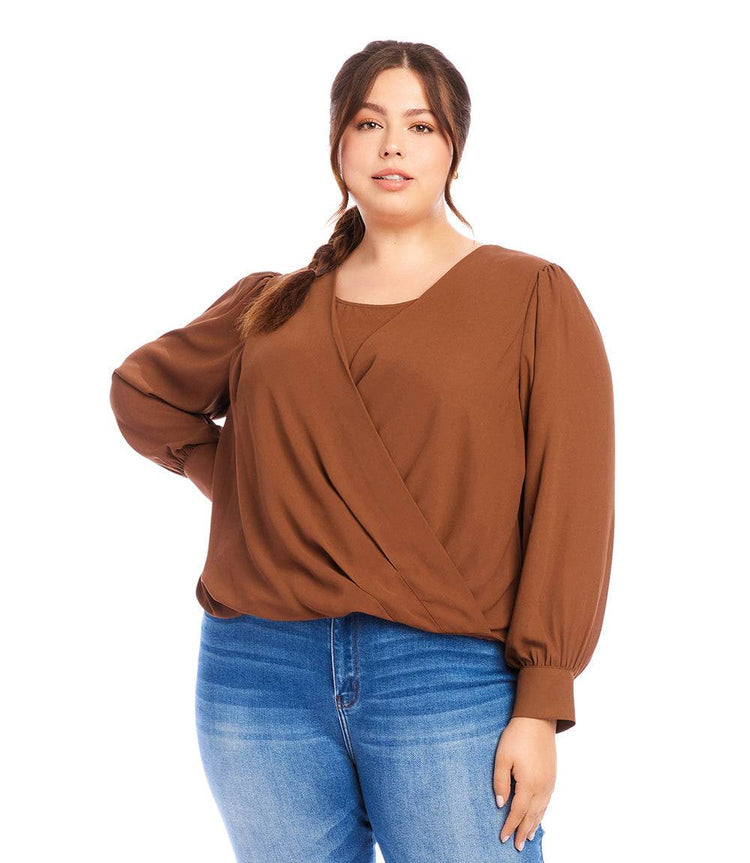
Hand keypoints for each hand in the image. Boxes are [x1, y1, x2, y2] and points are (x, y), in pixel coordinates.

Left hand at [493, 716, 556, 850]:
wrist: (538, 719)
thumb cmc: (517, 736)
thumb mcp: (502, 758)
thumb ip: (500, 782)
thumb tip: (500, 803)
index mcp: (529, 784)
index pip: (518, 812)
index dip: (509, 826)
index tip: (502, 838)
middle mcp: (542, 787)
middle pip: (531, 815)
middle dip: (522, 831)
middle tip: (516, 846)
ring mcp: (549, 782)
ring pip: (541, 810)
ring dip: (534, 824)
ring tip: (527, 837)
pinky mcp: (552, 775)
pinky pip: (547, 801)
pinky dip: (542, 812)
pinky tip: (538, 815)